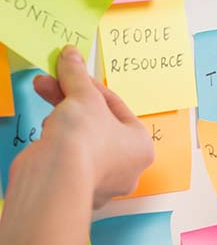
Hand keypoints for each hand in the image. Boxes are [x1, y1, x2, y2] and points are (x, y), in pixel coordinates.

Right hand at [9, 45, 153, 208]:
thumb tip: (71, 54)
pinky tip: (48, 127)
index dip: (94, 87)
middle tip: (55, 81)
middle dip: (73, 98)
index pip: (118, 108)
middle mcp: (126, 169)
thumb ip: (78, 75)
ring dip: (64, 114)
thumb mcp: (84, 96)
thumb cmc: (86, 137)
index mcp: (142, 147)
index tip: (76, 74)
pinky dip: (59, 138)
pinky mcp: (75, 189)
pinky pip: (70, 156)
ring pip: (83, 138)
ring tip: (46, 92)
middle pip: (98, 123)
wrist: (55, 177)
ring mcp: (101, 182)